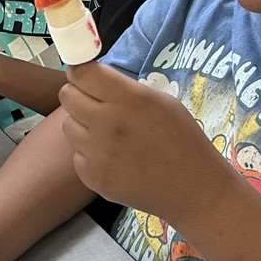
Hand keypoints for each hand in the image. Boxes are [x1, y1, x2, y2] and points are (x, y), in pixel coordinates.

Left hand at [58, 60, 225, 220]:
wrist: (192, 188)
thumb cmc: (182, 140)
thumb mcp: (162, 102)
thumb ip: (125, 88)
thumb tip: (92, 77)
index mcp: (130, 100)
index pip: (82, 73)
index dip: (80, 71)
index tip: (86, 76)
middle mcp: (109, 124)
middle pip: (67, 96)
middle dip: (79, 95)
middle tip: (97, 104)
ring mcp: (98, 154)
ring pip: (69, 125)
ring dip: (83, 125)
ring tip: (108, 134)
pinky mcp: (93, 177)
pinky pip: (77, 155)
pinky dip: (90, 154)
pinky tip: (114, 159)